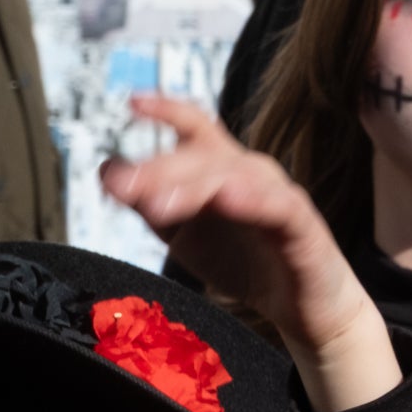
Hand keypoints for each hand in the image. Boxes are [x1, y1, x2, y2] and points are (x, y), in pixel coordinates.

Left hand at [103, 95, 399, 411]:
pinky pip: (279, 207)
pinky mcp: (304, 226)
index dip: (167, 110)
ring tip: (160, 205)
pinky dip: (254, 200)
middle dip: (161, 169)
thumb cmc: (245, 262)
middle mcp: (252, 171)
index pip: (196, 126)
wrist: (301, 307)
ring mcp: (279, 195)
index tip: (133, 104)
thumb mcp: (183, 232)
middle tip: (123, 190)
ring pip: (235, 178)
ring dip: (194, 187)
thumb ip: (148, 203)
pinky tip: (228, 199)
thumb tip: (107, 170)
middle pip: (204, 156)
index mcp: (222, 168)